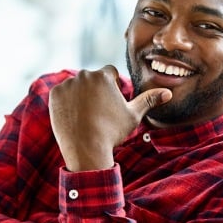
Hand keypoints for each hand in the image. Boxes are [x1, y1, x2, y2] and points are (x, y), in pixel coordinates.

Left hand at [49, 66, 171, 170]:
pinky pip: (62, 95)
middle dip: (95, 92)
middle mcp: (84, 75)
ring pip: (76, 86)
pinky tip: (74, 117)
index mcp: (104, 76)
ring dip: (80, 96)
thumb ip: (148, 100)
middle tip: (97, 114)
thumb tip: (167, 93)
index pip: (109, 74)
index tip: (110, 105)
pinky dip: (66, 103)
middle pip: (92, 79)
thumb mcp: (133, 115)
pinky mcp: (55, 94)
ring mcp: (68, 84)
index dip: (112, 89)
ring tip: (85, 116)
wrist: (86, 149)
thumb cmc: (112, 132)